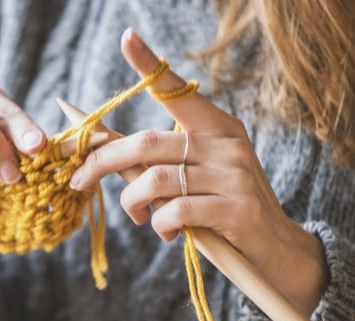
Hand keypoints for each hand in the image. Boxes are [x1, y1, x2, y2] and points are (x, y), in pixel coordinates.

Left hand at [70, 29, 327, 315]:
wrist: (276, 249)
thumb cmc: (225, 208)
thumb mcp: (197, 176)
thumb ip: (160, 161)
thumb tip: (106, 151)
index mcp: (217, 126)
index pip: (178, 90)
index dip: (150, 65)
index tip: (126, 37)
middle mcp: (227, 143)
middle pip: (147, 142)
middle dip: (102, 162)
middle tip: (78, 181)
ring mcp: (234, 175)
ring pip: (155, 180)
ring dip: (132, 203)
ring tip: (138, 216)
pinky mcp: (236, 209)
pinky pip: (176, 211)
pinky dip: (159, 224)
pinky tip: (165, 232)